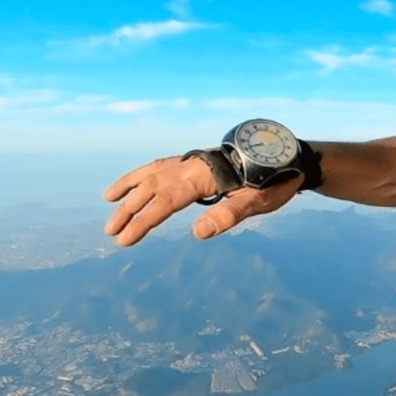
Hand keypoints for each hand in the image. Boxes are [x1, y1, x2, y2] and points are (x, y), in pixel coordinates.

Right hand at [103, 155, 301, 246]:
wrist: (287, 155)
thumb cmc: (274, 181)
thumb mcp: (258, 202)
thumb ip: (228, 215)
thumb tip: (198, 232)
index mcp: (205, 178)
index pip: (166, 202)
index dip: (143, 221)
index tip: (124, 239)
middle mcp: (193, 166)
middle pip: (153, 188)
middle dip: (130, 211)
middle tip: (111, 233)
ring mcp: (192, 161)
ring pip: (153, 174)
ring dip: (130, 190)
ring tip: (108, 202)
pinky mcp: (195, 161)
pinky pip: (161, 165)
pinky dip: (143, 173)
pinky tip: (135, 182)